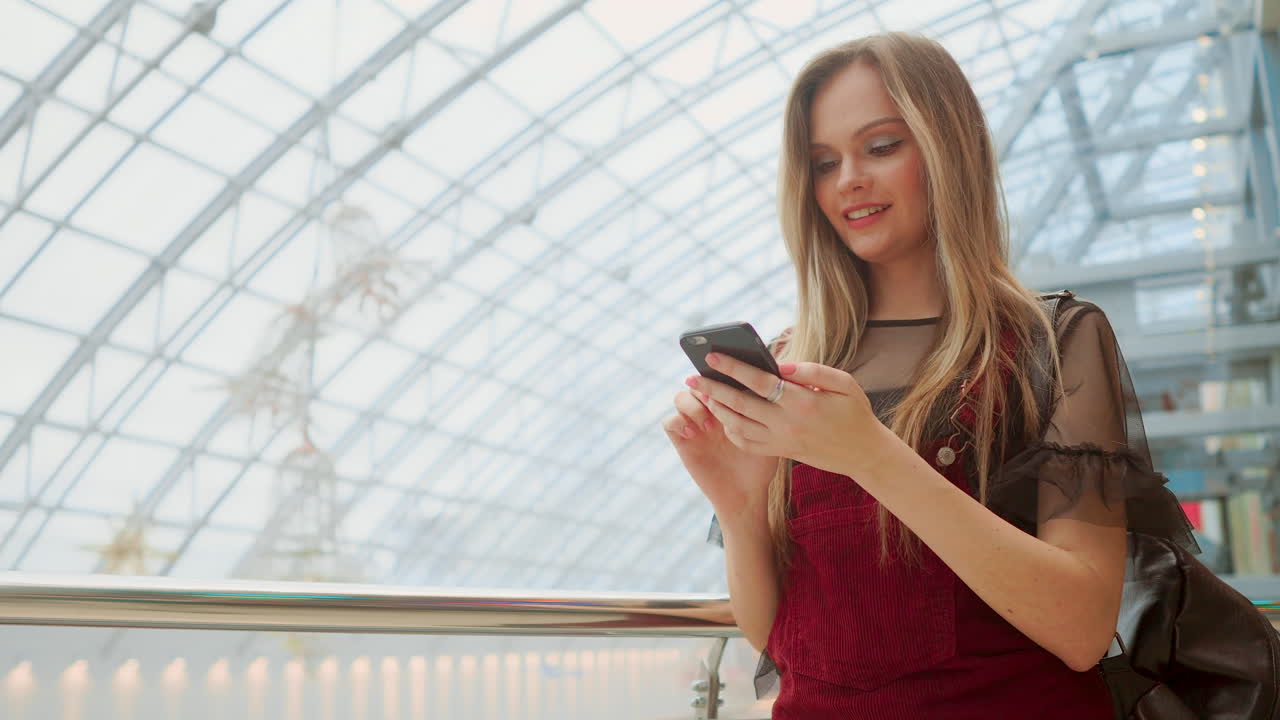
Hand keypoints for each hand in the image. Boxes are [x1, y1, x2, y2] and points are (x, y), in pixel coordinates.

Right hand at [662, 387, 779, 519]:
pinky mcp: (682, 441)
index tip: (729, 380)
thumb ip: (764, 407)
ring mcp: (694, 425)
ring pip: (680, 397)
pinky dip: (678, 422)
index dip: (719, 372)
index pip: (717, 376)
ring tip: (709, 424)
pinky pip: (669, 421)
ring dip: (692, 405)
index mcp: (729, 404)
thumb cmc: (760, 464)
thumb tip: (775, 375)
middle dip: (704, 385)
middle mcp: (709, 410)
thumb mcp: (767, 433)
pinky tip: (695, 434)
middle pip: (697, 382)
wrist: (746, 494)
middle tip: (715, 398)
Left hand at [686, 352, 893, 476]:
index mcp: (802, 402)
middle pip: (740, 403)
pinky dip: (731, 429)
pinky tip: (725, 416)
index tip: (712, 356)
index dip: (733, 367)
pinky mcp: (780, 452)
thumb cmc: (854, 412)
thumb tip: (778, 365)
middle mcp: (787, 423)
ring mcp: (781, 441)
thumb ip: (811, 371)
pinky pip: (747, 443)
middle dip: (713, 388)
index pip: (759, 381)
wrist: (863, 453)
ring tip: (704, 394)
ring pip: (738, 425)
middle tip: (691, 377)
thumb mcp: (843, 384)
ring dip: (717, 409)